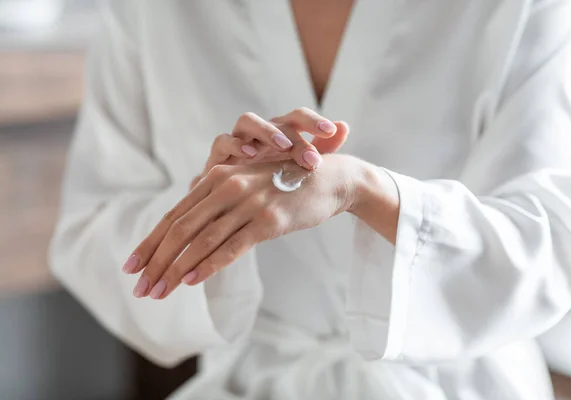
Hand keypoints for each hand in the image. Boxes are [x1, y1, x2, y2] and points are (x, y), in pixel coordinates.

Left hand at [124, 154, 359, 299]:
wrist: (328, 178)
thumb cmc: (283, 184)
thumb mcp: (246, 186)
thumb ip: (217, 203)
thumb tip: (189, 234)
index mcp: (217, 176)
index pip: (175, 215)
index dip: (150, 243)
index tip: (131, 267)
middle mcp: (228, 186)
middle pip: (181, 229)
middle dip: (156, 261)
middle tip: (139, 288)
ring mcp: (248, 202)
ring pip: (202, 241)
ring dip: (176, 270)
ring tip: (158, 292)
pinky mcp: (268, 221)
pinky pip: (231, 247)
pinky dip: (208, 265)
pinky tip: (190, 281)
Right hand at [192, 108, 348, 187]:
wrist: (237, 205)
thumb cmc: (272, 184)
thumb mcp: (300, 170)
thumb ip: (323, 149)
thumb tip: (344, 126)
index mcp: (283, 134)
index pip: (299, 119)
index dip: (314, 122)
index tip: (331, 131)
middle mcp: (261, 133)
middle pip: (277, 119)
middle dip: (295, 134)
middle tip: (310, 155)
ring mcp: (239, 140)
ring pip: (248, 121)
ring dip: (266, 131)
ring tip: (282, 145)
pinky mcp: (218, 155)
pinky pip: (223, 141)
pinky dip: (235, 144)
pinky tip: (249, 154)